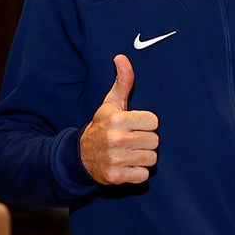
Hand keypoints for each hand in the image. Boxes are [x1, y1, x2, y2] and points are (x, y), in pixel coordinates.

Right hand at [79, 54, 159, 183]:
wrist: (80, 156)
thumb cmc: (102, 126)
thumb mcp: (111, 104)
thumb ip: (122, 81)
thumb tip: (122, 57)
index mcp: (118, 119)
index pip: (154, 122)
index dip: (146, 124)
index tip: (134, 125)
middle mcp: (117, 139)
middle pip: (154, 141)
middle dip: (145, 141)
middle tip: (131, 140)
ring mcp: (117, 160)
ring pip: (151, 159)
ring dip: (143, 157)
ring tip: (129, 152)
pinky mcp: (117, 177)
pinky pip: (143, 176)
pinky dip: (138, 173)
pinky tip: (126, 165)